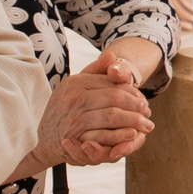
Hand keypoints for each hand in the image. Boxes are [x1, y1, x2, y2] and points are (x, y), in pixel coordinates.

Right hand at [35, 57, 154, 166]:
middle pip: (115, 99)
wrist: (44, 137)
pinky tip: (131, 136)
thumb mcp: (75, 86)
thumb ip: (95, 71)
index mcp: (77, 82)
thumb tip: (112, 55)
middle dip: (136, 106)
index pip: (112, 84)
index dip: (132, 92)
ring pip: (111, 116)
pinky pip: (102, 135)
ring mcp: (73, 118)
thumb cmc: (65, 108)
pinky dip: (120, 136)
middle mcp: (74, 98)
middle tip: (148, 112)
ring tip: (146, 125)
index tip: (144, 99)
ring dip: (133, 121)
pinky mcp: (74, 137)